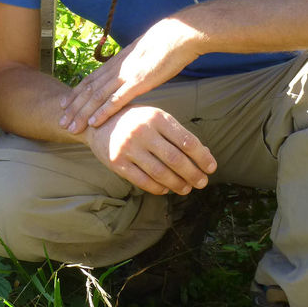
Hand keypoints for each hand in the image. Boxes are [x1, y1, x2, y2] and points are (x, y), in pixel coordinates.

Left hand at [59, 17, 200, 133]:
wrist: (178, 34)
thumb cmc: (166, 45)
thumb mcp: (143, 55)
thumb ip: (132, 66)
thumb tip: (130, 73)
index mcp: (117, 63)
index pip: (90, 80)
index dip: (76, 94)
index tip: (64, 105)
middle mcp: (116, 69)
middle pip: (88, 91)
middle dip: (73, 108)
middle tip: (61, 123)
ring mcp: (125, 75)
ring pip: (97, 97)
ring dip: (82, 114)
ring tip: (70, 127)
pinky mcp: (137, 82)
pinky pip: (116, 99)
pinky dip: (103, 112)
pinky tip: (94, 123)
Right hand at [86, 105, 215, 195]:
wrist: (96, 123)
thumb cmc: (134, 120)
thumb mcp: (155, 117)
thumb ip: (177, 133)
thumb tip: (204, 154)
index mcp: (156, 117)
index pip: (186, 141)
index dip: (202, 157)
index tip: (211, 168)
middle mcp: (142, 131)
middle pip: (175, 159)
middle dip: (193, 174)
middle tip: (202, 183)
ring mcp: (128, 148)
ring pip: (160, 173)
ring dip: (177, 184)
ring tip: (186, 189)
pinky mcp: (116, 163)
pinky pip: (143, 181)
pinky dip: (158, 188)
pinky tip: (166, 189)